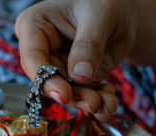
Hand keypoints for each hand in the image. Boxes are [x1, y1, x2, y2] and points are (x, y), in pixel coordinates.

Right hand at [15, 0, 135, 112]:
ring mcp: (60, 66)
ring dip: (86, 102)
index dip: (46, 80)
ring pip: (67, 92)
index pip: (32, 59)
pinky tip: (110, 104)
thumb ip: (88, 45)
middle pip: (49, 81)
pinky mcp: (77, 78)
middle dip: (71, 95)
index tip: (64, 94)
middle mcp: (43, 51)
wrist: (122, 9)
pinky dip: (98, 101)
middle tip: (92, 103)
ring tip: (106, 105)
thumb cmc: (102, 0)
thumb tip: (80, 77)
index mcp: (34, 27)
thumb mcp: (97, 15)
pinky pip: (84, 93)